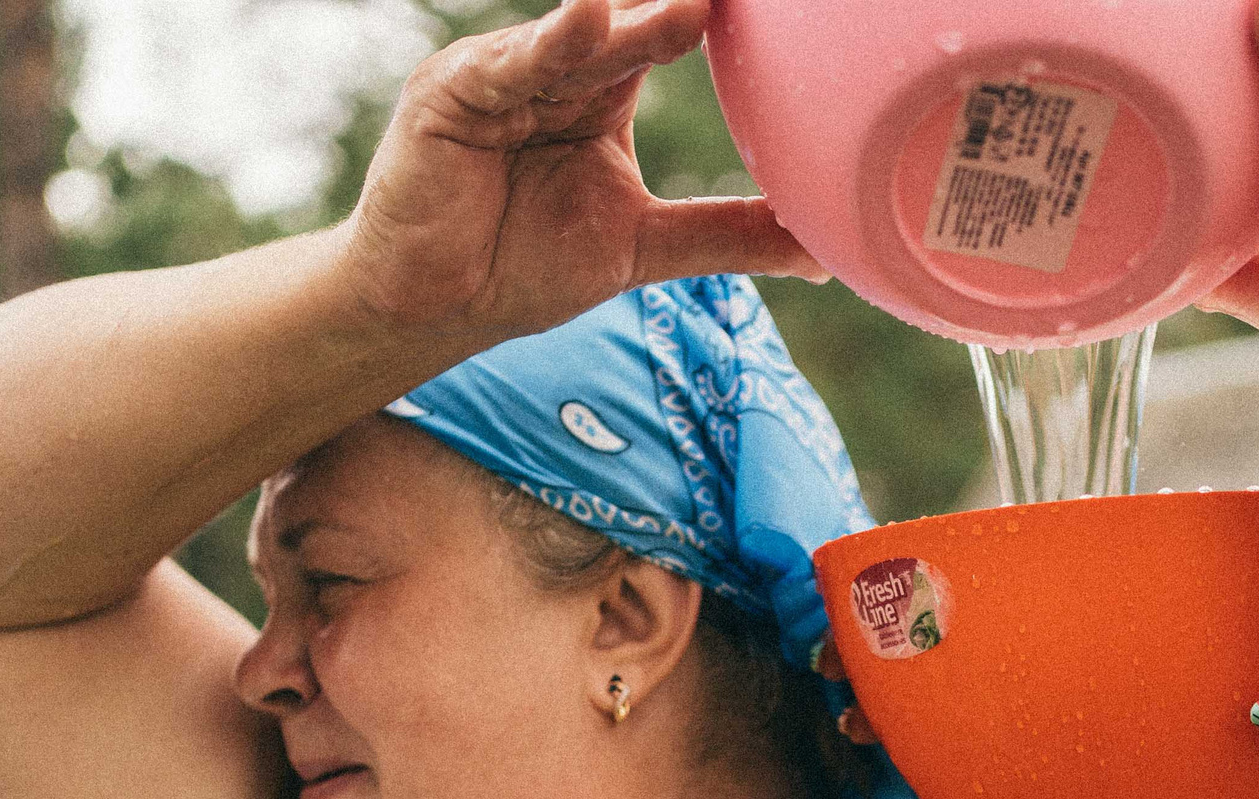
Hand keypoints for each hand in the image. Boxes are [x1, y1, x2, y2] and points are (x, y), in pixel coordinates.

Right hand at [341, 0, 819, 348]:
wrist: (434, 309)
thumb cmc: (523, 266)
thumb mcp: (644, 249)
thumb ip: (726, 237)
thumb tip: (824, 255)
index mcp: (604, 92)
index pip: (669, 35)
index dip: (714, 18)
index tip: (781, 10)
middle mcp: (559, 70)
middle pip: (631, 26)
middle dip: (680, 8)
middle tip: (733, 1)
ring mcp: (505, 74)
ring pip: (578, 42)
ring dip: (632, 24)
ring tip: (689, 9)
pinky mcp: (452, 92)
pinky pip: (508, 64)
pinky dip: (547, 44)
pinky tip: (588, 19)